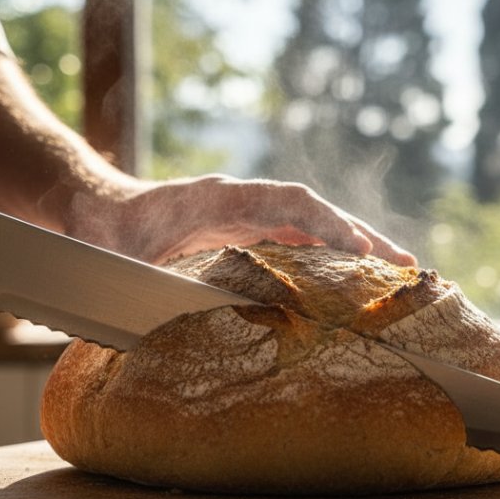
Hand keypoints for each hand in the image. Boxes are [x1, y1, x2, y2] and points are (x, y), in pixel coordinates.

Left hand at [67, 174, 416, 265]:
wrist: (92, 209)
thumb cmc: (101, 230)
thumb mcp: (112, 250)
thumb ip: (132, 269)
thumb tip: (153, 301)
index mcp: (217, 198)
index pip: (286, 201)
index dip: (324, 224)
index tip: (357, 250)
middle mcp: (240, 201)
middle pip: (313, 210)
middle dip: (361, 236)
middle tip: (407, 266)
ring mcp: (245, 215)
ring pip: (311, 225)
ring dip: (354, 247)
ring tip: (398, 276)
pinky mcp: (244, 232)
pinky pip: (296, 241)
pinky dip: (327, 258)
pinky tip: (351, 284)